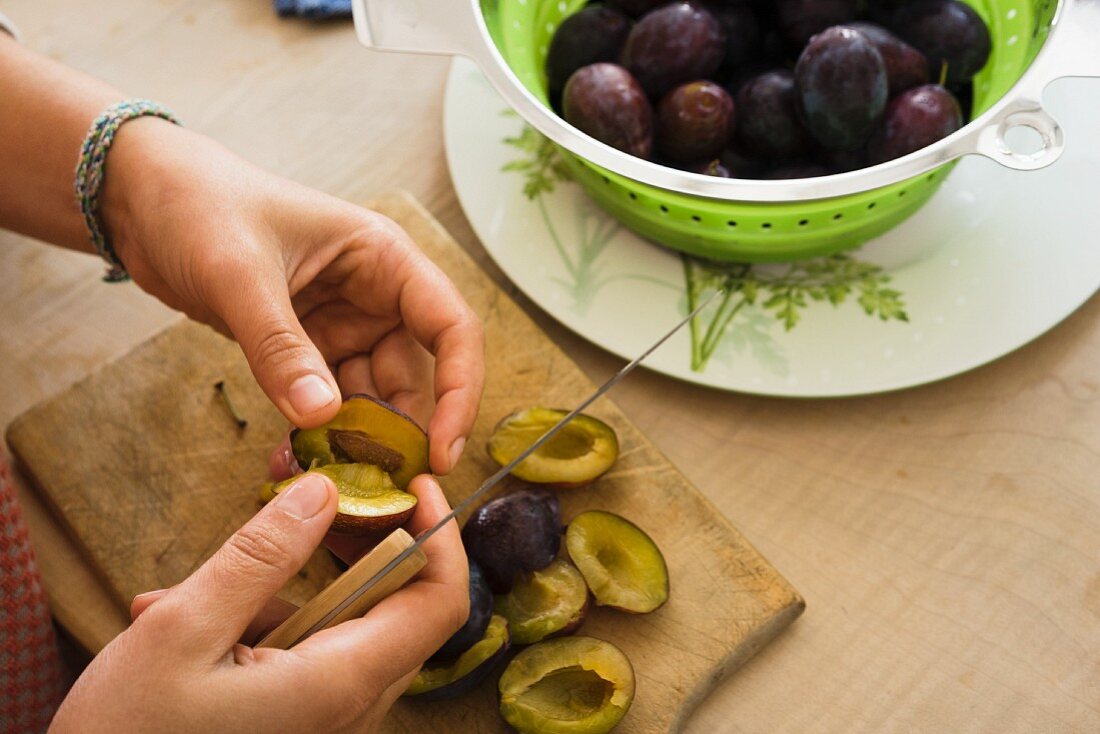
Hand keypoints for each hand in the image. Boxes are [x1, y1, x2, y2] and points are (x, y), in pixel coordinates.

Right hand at [51, 473, 468, 733]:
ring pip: (344, 630)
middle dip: (358, 548)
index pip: (439, 602)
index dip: (440, 536)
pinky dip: (264, 632)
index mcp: (339, 683)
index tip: (414, 486)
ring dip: (284, 595)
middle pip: (397, 609)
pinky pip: (311, 659)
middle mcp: (351, 710)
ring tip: (187, 594)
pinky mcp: (302, 727)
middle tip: (312, 506)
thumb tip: (324, 492)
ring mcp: (329, 723)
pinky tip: (189, 627)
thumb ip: (262, 556)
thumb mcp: (184, 629)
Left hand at [101, 120, 483, 472]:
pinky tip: (296, 460)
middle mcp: (375, 295)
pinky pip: (327, 402)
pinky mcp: (307, 349)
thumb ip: (280, 345)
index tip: (443, 450)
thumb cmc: (200, 204)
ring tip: (331, 480)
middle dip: (403, 431)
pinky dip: (319, 434)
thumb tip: (323, 415)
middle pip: (416, 375)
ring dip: (357, 440)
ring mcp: (341, 325)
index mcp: (384, 259)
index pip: (452, 327)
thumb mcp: (239, 273)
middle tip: (380, 486)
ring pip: (372, 397)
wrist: (140, 198)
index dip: (461, 389)